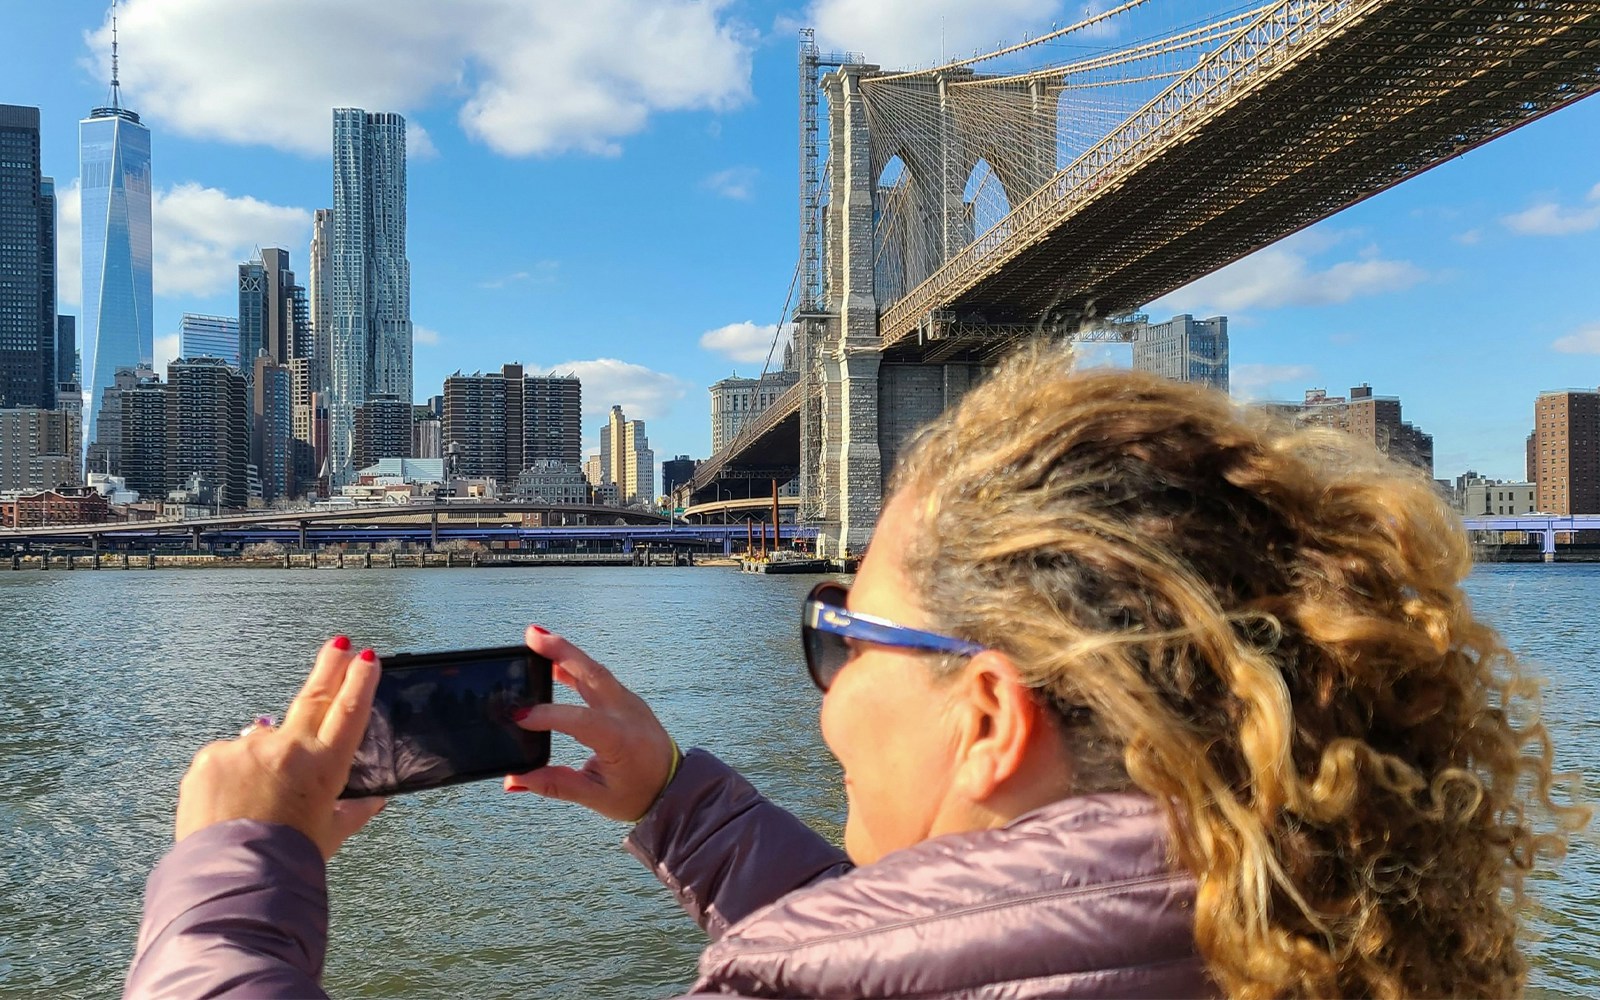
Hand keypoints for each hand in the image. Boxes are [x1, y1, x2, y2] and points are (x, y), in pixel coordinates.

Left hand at [175, 637, 387, 859]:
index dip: (360, 681)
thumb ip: (354, 812)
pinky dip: (232, 774)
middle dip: (330, 667)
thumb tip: (376, 802)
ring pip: (261, 742)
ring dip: (263, 761)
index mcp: (324, 767)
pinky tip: (232, 805)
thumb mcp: (328, 835)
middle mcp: (288, 750)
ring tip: (257, 802)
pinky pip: (227, 757)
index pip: (348, 711)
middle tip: (341, 644)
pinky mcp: (212, 757)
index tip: (367, 658)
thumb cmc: (286, 862)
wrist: (230, 880)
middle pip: (313, 697)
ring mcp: (247, 749)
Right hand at [505, 625, 676, 821]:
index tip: (520, 717)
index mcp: (620, 739)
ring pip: (596, 670)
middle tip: (532, 636)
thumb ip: (556, 785)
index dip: (548, 716)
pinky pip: (600, 677)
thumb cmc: (639, 794)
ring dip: (567, 653)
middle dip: (562, 652)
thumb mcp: (596, 797)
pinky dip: (577, 666)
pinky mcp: (627, 700)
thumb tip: (516, 779)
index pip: (580, 720)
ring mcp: (630, 702)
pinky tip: (555, 664)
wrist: (674, 786)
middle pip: (593, 675)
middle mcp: (627, 713)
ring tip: (537, 640)